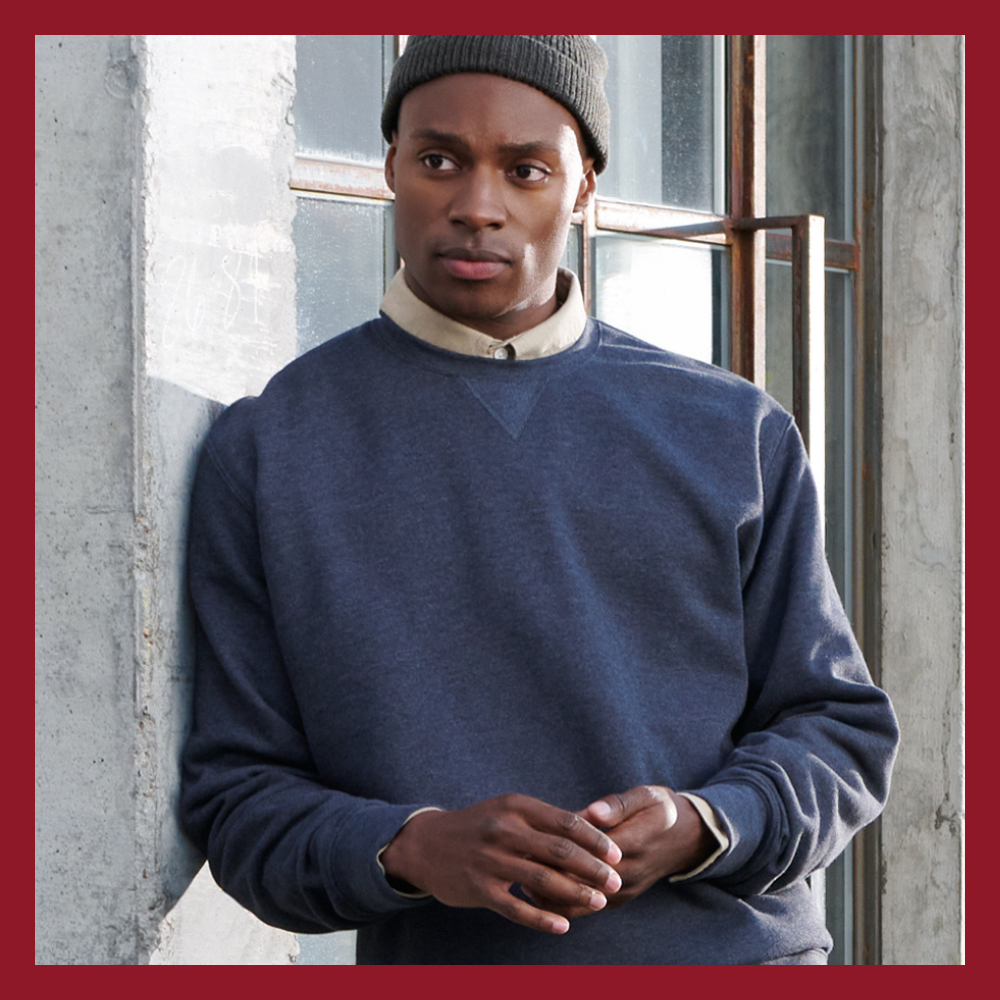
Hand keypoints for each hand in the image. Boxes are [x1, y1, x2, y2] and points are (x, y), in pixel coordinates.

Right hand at [379, 793, 623, 934]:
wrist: (426, 844)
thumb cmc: (479, 826)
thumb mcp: (507, 811)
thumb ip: (542, 822)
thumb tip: (590, 833)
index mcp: (516, 806)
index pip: (565, 821)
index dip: (595, 839)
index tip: (617, 853)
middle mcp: (503, 830)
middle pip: (559, 851)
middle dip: (593, 868)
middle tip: (616, 880)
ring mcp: (489, 860)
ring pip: (542, 880)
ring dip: (575, 893)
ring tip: (599, 903)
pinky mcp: (478, 888)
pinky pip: (517, 907)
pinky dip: (542, 918)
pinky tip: (563, 926)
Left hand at [523, 785, 715, 918]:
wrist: (688, 839)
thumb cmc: (661, 810)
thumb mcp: (647, 797)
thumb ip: (619, 805)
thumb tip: (592, 813)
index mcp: (632, 844)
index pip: (587, 852)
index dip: (557, 847)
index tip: (529, 837)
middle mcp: (627, 875)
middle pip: (579, 880)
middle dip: (546, 871)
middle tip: (516, 857)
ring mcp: (623, 891)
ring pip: (579, 902)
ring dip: (550, 892)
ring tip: (519, 875)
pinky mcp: (618, 899)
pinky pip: (586, 908)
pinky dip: (560, 903)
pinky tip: (535, 890)